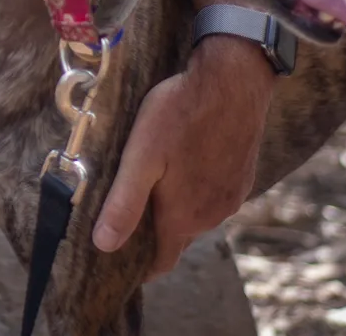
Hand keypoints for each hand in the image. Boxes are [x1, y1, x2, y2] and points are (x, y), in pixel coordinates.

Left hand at [90, 34, 274, 275]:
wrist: (233, 80)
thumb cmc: (180, 114)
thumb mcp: (141, 157)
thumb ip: (124, 203)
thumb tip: (104, 245)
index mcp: (184, 217)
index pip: (161, 261)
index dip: (139, 265)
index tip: (118, 259)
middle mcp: (212, 214)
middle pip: (176, 236)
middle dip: (151, 231)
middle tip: (123, 210)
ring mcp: (231, 196)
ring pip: (195, 214)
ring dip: (174, 207)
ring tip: (148, 184)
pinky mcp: (242, 175)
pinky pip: (213, 194)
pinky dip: (195, 189)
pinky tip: (180, 164)